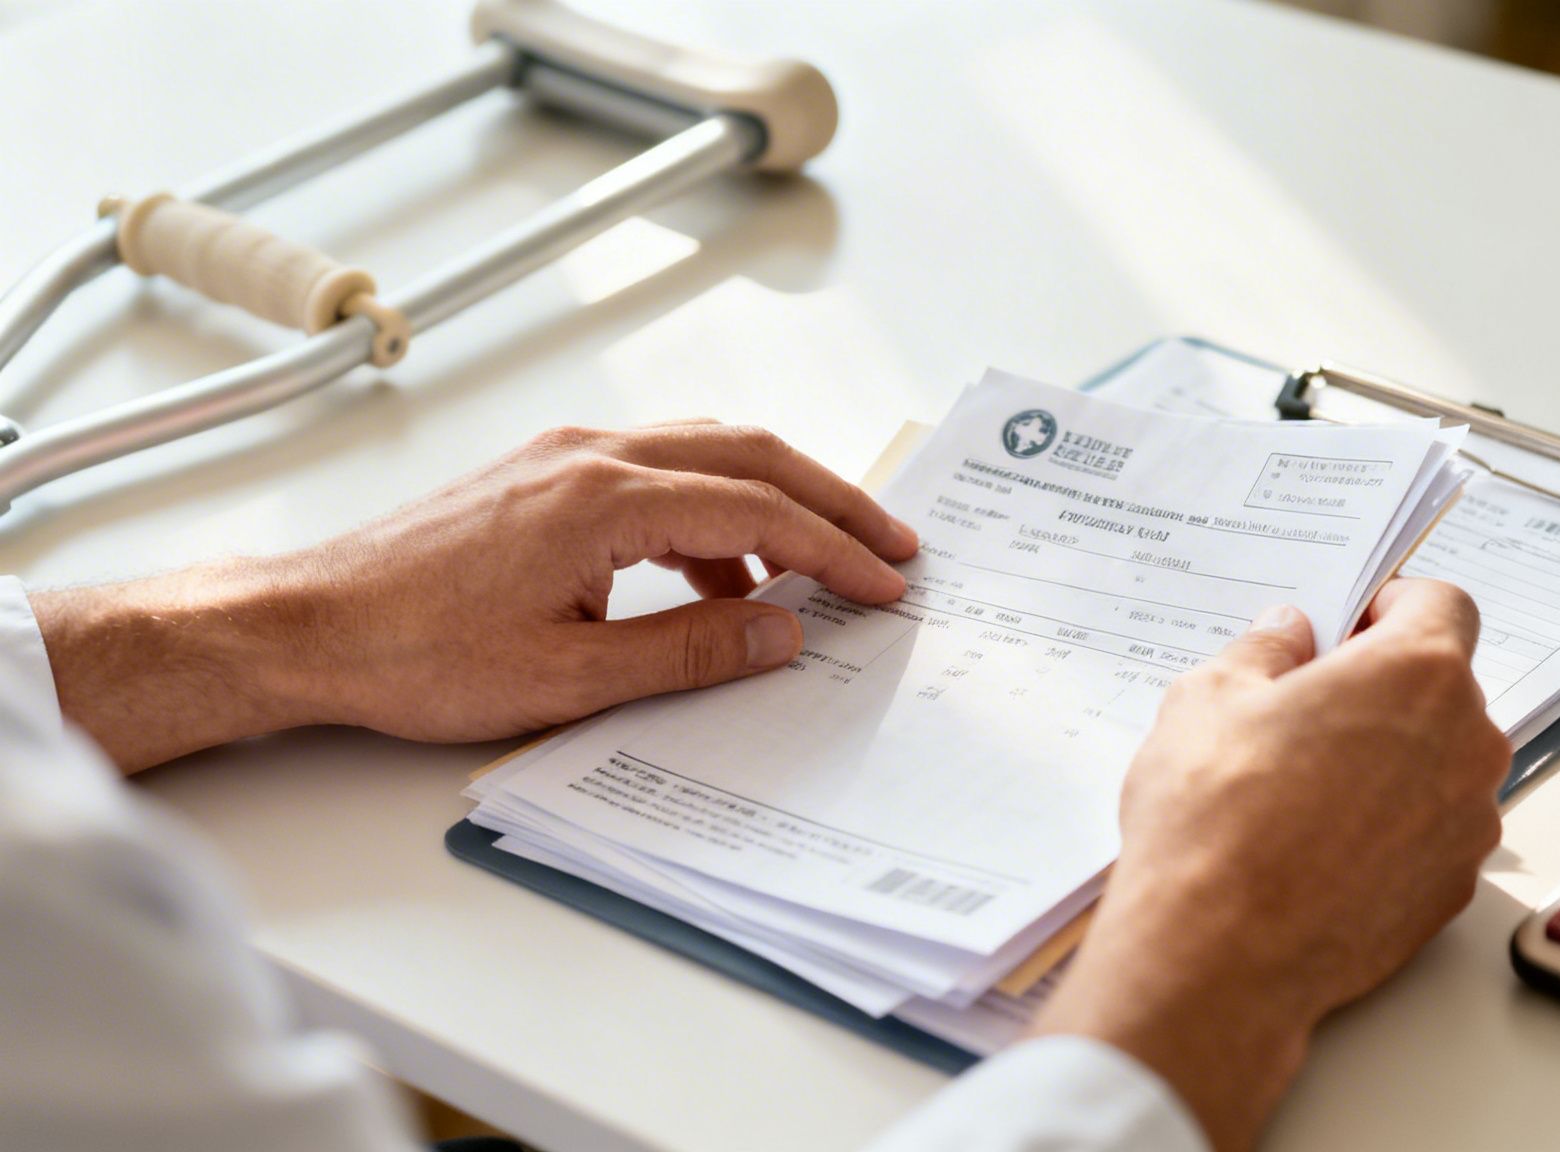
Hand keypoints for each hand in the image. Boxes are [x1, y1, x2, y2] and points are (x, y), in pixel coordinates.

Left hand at [33, 422, 917, 771]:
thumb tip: (782, 633)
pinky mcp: (543, 477)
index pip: (758, 512)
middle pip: (749, 454)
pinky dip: (712, 518)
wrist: (307, 626)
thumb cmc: (413, 652)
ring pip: (706, 454)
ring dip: (774, 502)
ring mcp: (564, 458)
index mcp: (605, 499)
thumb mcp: (569, 678)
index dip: (835, 550)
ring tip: (821, 568)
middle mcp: (591, 456)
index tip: (888, 583)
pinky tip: (718, 583)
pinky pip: (657, 476)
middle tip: (892, 544)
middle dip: (831, 500)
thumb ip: (690, 650)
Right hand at [1030, 579, 1509, 1151]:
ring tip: (1303, 787)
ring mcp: (1468, 823)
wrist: (1220, 955)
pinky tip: (1319, 845)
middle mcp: (1465, 743)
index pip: (1443, 604)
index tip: (1349, 626)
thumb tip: (1286, 635)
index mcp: (1417, 673)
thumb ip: (1263, 651)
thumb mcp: (1208, 699)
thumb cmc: (1215, 820)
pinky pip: (1430, 831)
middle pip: (1442, 687)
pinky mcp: (1452, 888)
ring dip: (1390, 759)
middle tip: (1305, 709)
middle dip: (1383, 687)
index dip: (1392, 606)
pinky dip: (1390, 826)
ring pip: (1439, 762)